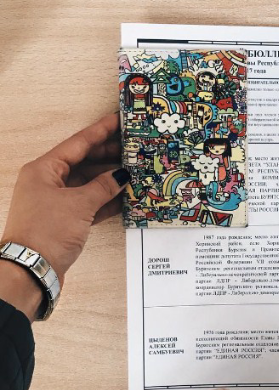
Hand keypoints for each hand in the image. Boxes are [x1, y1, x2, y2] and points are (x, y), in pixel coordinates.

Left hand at [1, 113, 129, 288]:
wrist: (32, 269)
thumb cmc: (47, 231)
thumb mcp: (79, 204)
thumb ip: (104, 187)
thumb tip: (121, 175)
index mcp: (45, 170)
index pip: (78, 143)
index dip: (100, 131)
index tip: (118, 120)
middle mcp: (50, 182)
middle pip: (84, 161)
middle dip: (109, 155)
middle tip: (133, 147)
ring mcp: (58, 201)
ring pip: (89, 182)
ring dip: (110, 179)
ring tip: (134, 171)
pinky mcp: (66, 218)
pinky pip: (90, 202)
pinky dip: (107, 199)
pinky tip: (126, 195)